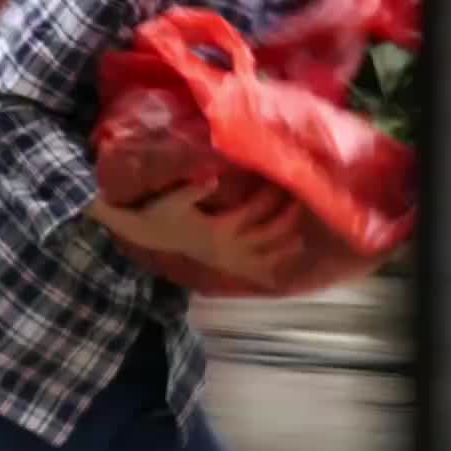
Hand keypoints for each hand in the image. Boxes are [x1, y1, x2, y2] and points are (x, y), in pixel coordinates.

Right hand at [91, 182, 302, 290]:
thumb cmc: (161, 211)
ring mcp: (228, 259)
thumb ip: (192, 190)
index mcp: (218, 229)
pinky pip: (256, 270)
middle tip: (300, 199)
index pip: (253, 211)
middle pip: (268, 234)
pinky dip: (273, 266)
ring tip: (301, 231)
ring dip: (286, 244)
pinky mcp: (226, 265)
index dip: (270, 196)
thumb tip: (213, 179)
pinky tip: (286, 260)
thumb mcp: (172, 199)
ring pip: (267, 255)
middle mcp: (227, 247)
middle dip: (287, 216)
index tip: (282, 180)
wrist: (149, 234)